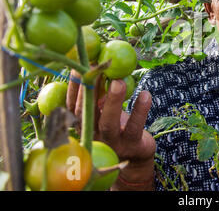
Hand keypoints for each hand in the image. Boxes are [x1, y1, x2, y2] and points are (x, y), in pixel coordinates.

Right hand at [66, 70, 155, 189]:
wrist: (135, 157)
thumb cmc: (118, 127)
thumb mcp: (105, 110)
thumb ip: (99, 93)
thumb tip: (95, 61)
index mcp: (84, 124)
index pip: (72, 106)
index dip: (73, 88)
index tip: (79, 67)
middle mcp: (93, 135)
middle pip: (86, 113)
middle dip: (90, 90)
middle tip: (97, 69)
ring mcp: (112, 143)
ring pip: (108, 123)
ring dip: (113, 100)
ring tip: (119, 81)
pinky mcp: (131, 145)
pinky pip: (135, 127)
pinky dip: (140, 110)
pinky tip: (146, 94)